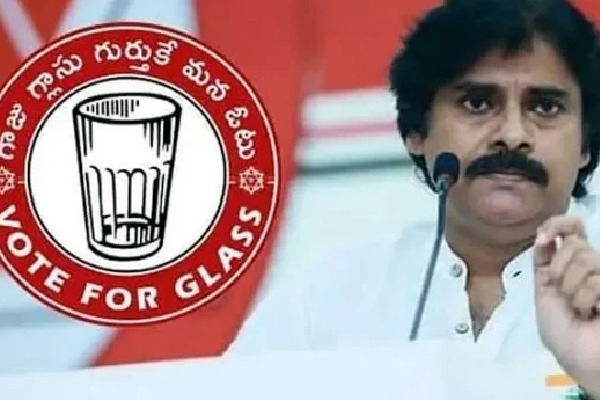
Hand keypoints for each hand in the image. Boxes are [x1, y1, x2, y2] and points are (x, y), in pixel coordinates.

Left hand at [533, 215, 599, 396]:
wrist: (580, 358)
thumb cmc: (562, 333)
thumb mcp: (544, 291)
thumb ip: (544, 262)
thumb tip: (545, 235)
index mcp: (570, 263)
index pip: (571, 226)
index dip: (556, 224)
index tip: (543, 238)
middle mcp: (591, 266)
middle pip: (574, 243)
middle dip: (559, 269)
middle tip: (561, 293)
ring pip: (586, 257)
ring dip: (571, 287)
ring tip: (578, 309)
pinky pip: (596, 279)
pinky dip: (585, 298)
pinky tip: (591, 313)